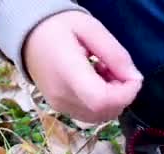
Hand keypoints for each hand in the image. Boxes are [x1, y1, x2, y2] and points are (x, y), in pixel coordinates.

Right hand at [24, 11, 142, 122]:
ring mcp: (60, 106)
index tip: (132, 77)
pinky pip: (91, 115)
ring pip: (101, 116)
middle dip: (122, 94)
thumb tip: (135, 79)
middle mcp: (62, 96)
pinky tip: (97, 82)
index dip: (125, 94)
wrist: (29, 35)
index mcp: (67, 72)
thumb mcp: (91, 29)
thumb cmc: (59, 27)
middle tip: (116, 69)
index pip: (101, 100)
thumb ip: (115, 54)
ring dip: (114, 99)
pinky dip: (103, 103)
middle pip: (105, 111)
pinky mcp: (61, 109)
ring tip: (105, 73)